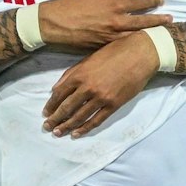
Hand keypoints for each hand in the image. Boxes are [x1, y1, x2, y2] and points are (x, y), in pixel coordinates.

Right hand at [37, 0, 171, 51]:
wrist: (54, 24)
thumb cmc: (72, 3)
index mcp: (114, 5)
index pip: (140, 3)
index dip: (153, 1)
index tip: (162, 1)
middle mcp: (116, 22)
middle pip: (143, 22)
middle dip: (158, 20)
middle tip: (170, 20)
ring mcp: (111, 37)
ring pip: (135, 36)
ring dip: (149, 34)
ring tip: (160, 33)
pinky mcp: (104, 47)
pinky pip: (122, 44)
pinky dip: (133, 42)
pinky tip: (139, 41)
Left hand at [43, 32, 159, 136]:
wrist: (140, 54)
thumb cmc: (114, 52)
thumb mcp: (89, 59)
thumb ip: (71, 74)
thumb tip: (56, 89)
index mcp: (79, 74)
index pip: (59, 94)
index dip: (50, 105)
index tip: (45, 113)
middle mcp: (88, 87)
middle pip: (66, 107)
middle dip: (55, 119)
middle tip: (47, 127)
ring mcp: (101, 98)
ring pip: (79, 116)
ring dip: (67, 126)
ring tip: (58, 133)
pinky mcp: (113, 105)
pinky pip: (96, 120)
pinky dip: (85, 128)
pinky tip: (76, 134)